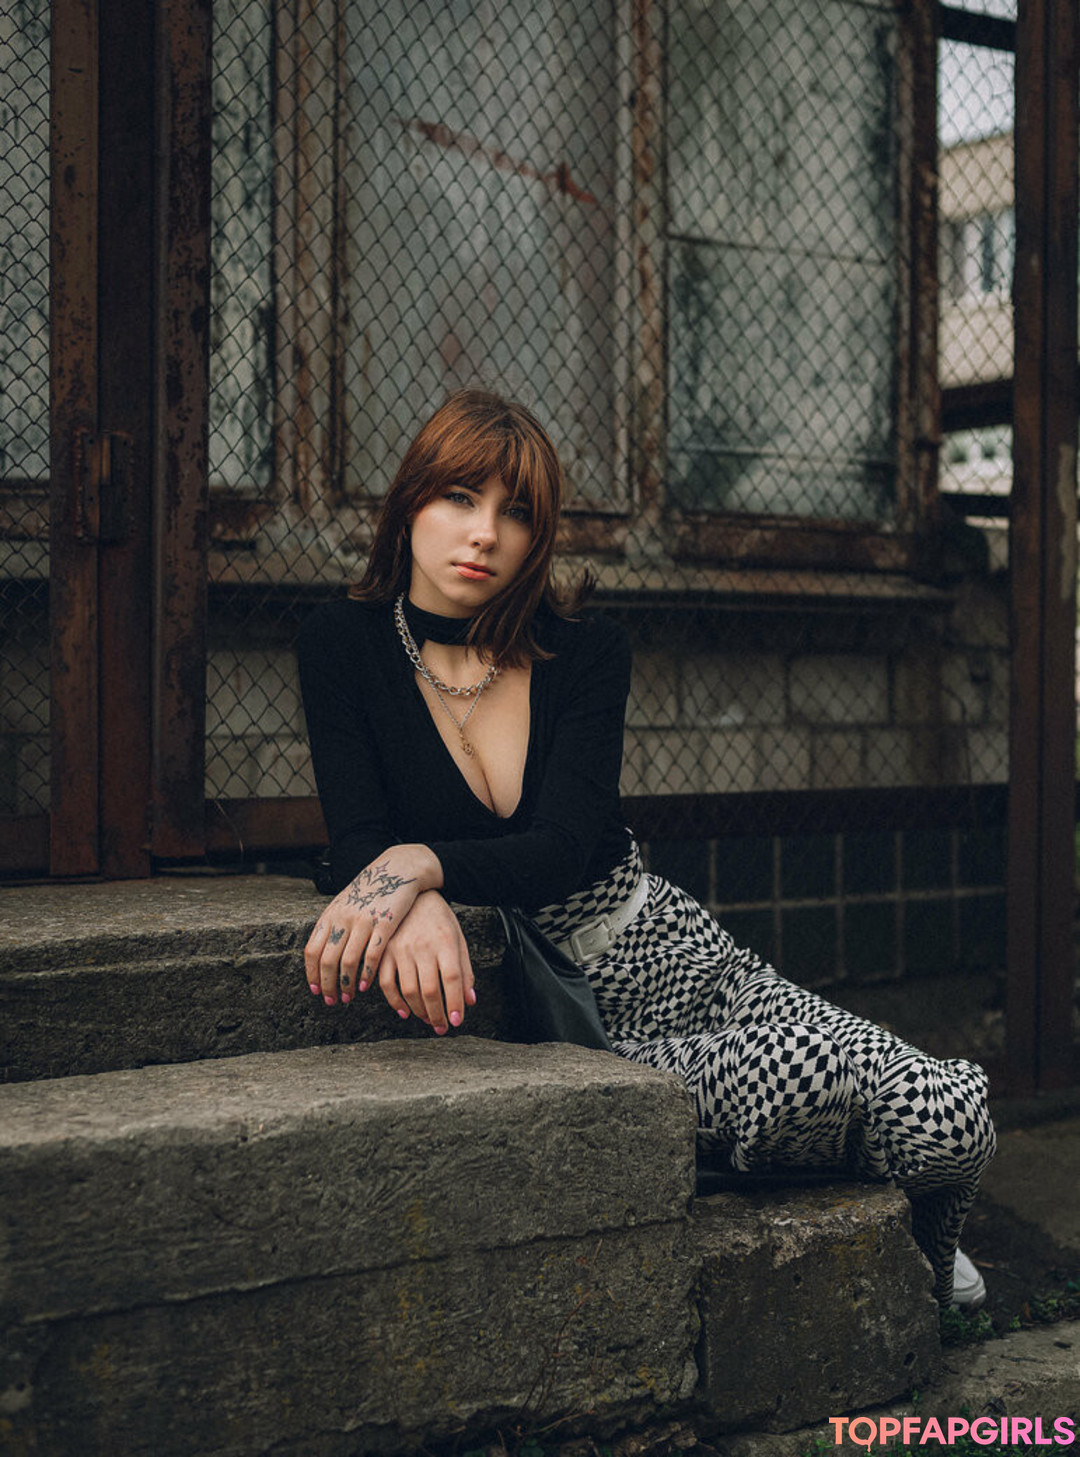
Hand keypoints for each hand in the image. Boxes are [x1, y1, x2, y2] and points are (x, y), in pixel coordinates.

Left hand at [304, 844, 440, 1004]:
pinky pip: (372, 954)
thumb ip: (333, 927)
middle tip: (332, 1001)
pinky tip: (365, 985)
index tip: (316, 990)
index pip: (312, 951)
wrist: (397, 869)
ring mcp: (363, 921)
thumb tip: (320, 955)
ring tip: (348, 997)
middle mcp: (343, 919)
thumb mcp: (344, 905)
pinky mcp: (384, 923)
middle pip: (327, 960)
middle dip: (328, 985)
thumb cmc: (370, 891)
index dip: (312, 974)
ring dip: (345, 984)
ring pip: (348, 961)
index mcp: (330, 915)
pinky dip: (366, 973)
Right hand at [376, 890, 477, 1033]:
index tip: (457, 1021)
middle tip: (443, 1028)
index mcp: (445, 941)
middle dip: (438, 1015)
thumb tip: (469, 1001)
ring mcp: (400, 949)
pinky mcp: (383, 952)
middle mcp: (422, 946)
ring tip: (429, 1020)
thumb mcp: (457, 938)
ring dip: (420, 1012)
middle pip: (431, 989)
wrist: (411, 893)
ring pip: (409, 990)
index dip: (455, 1003)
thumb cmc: (439, 919)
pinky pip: (386, 983)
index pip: (453, 979)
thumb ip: (464, 968)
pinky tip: (405, 1012)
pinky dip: (395, 1002)